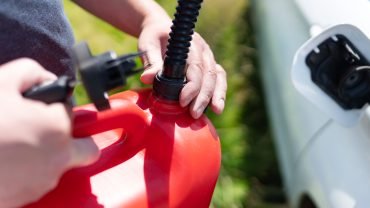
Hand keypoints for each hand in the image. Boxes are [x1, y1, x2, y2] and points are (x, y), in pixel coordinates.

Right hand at [0, 59, 99, 207]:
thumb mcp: (1, 81)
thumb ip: (32, 71)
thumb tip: (47, 79)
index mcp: (58, 128)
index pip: (69, 110)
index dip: (53, 105)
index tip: (37, 106)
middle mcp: (58, 159)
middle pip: (86, 149)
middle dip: (74, 138)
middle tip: (47, 131)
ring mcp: (42, 183)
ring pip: (58, 166)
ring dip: (45, 155)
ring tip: (11, 144)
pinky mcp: (25, 199)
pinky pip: (36, 182)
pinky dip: (27, 172)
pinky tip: (5, 161)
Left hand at [138, 20, 226, 118]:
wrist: (161, 29)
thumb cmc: (154, 37)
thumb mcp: (148, 46)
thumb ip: (150, 62)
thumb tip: (147, 79)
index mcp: (189, 44)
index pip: (195, 67)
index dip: (192, 86)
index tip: (182, 101)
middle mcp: (202, 50)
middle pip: (209, 75)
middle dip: (203, 96)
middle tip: (194, 113)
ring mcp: (208, 58)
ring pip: (218, 77)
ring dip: (217, 96)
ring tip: (216, 112)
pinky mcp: (209, 66)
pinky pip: (219, 79)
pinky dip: (219, 93)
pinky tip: (216, 108)